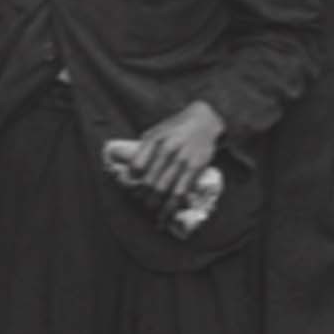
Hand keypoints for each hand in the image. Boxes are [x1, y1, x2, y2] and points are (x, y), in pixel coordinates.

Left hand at [129, 101, 223, 219]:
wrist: (204, 120)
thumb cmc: (175, 128)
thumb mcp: (156, 131)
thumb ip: (144, 149)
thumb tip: (131, 171)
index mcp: (154, 139)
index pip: (136, 166)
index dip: (130, 180)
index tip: (130, 186)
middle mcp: (167, 149)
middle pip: (149, 180)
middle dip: (142, 195)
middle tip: (141, 201)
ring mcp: (182, 159)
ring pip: (164, 189)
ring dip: (155, 203)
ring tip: (151, 209)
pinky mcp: (195, 168)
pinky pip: (182, 192)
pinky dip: (172, 206)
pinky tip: (167, 213)